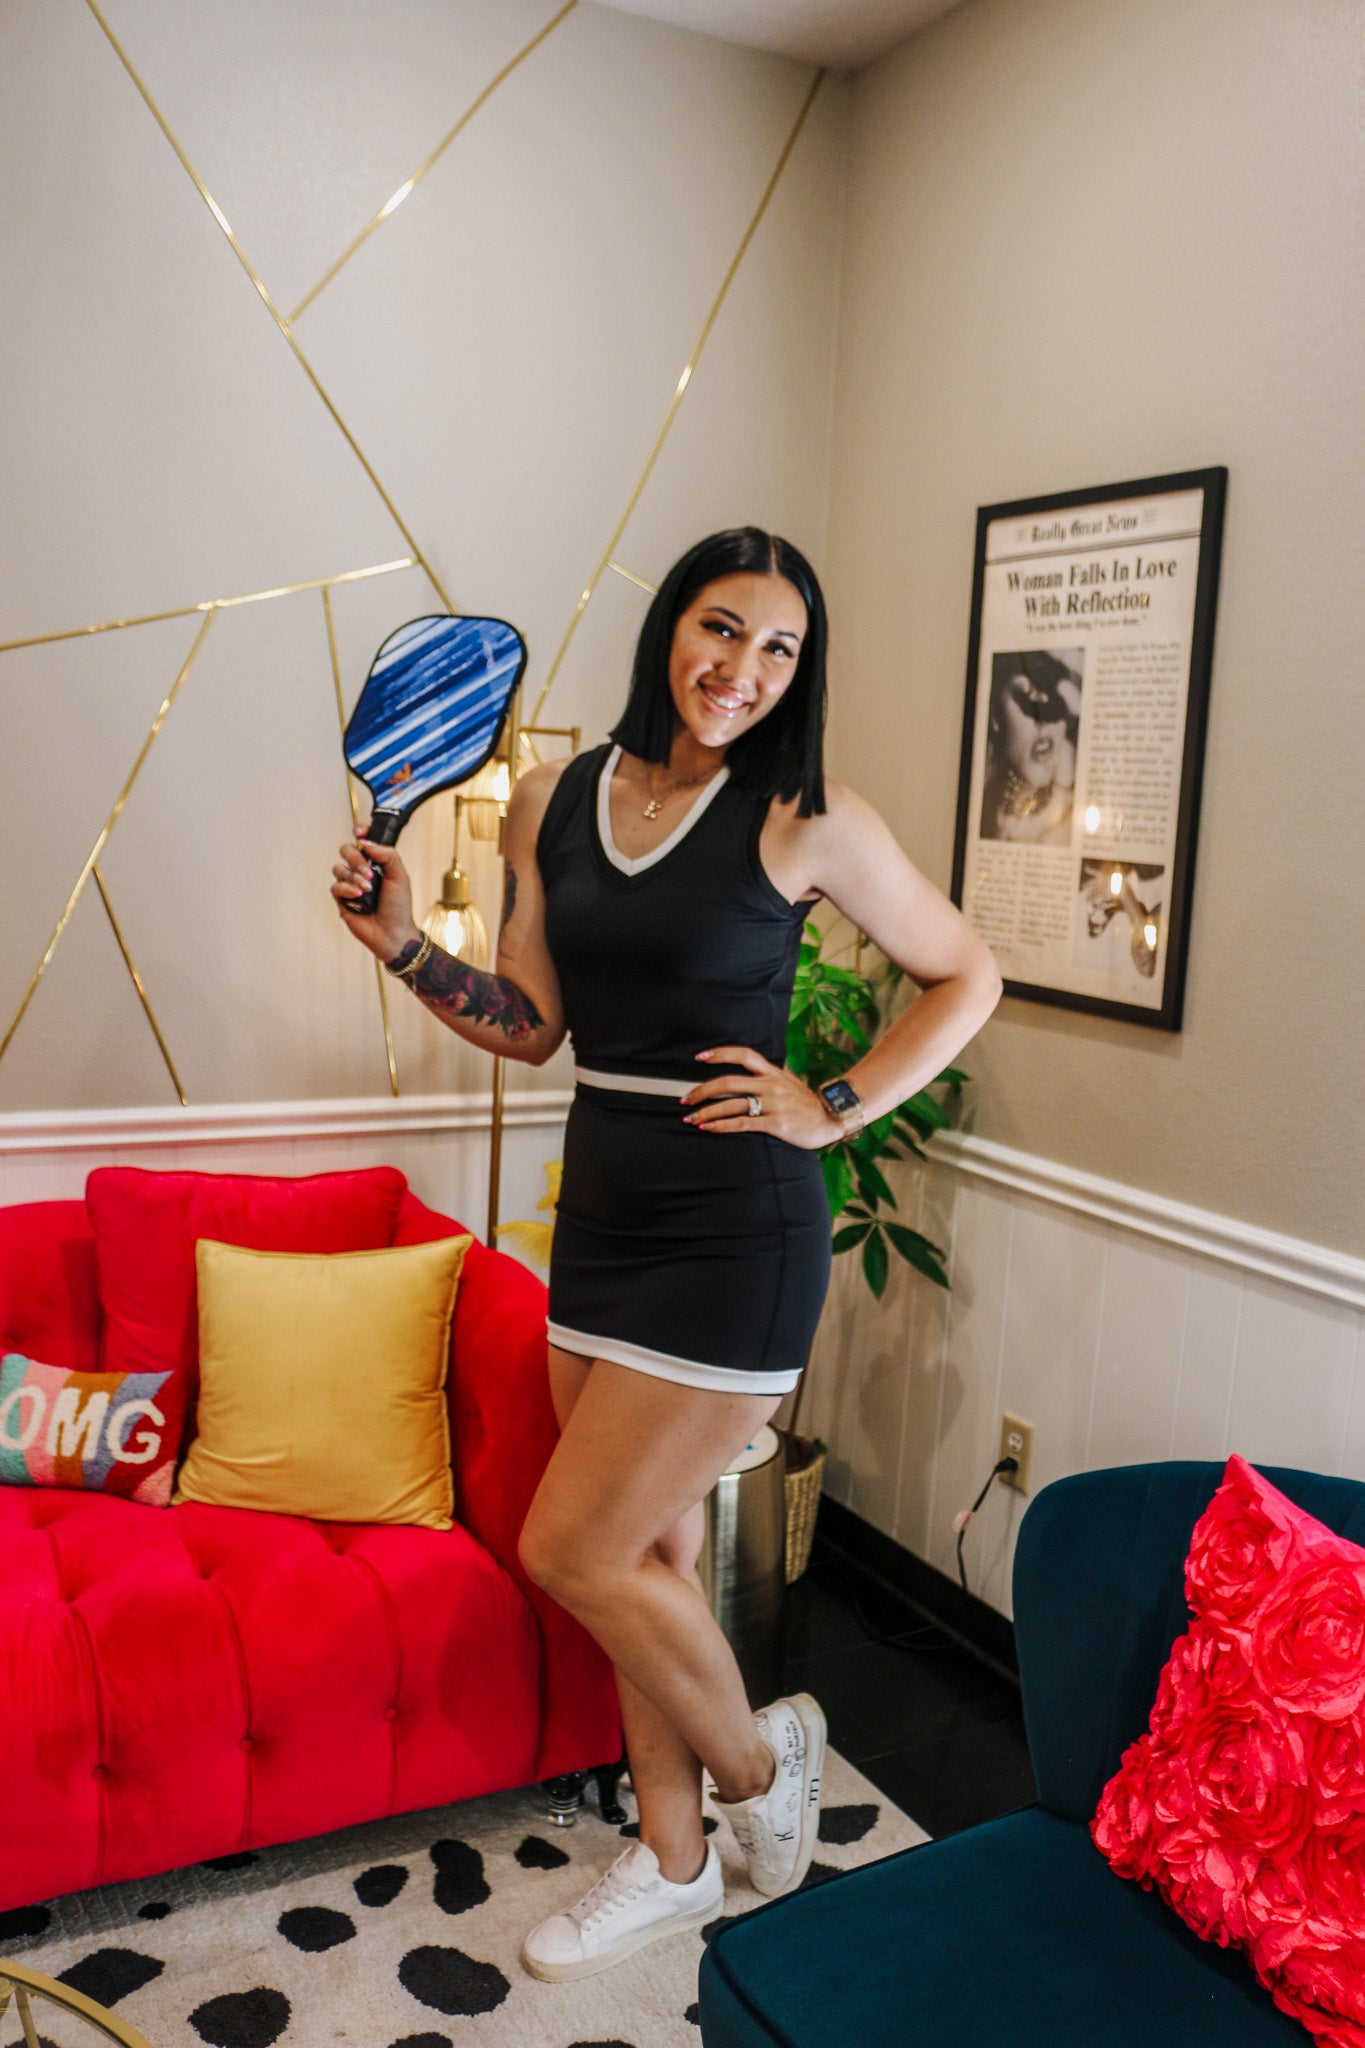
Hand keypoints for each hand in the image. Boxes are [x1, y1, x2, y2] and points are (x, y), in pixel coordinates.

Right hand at [330, 835, 420, 963]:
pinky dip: (347, 889)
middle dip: (356, 858)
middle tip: (370, 872)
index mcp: (377, 862)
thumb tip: (366, 842)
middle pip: (346, 850)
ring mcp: (350, 884)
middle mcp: (361, 871)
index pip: (363, 840)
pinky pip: (335, 886)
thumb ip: (387, 854)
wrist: (393, 932)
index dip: (360, 832)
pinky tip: (359, 897)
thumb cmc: (399, 906)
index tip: (359, 832)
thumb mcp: (400, 876)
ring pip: (339, 868)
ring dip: (354, 877)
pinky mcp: (342, 899)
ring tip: (368, 889)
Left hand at [681, 1044, 836, 1149]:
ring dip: (706, 1112)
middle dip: (702, 1090)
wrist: (831, 1119)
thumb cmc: (807, 1103)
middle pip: (728, 1082)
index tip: (700, 1057)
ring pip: (731, 1105)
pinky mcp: (775, 1124)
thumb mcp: (790, 1081)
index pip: (744, 1054)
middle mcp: (771, 1085)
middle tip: (686, 1098)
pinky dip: (722, 1126)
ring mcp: (773, 1104)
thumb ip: (772, 1073)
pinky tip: (708, 1128)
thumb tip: (754, 1065)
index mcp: (773, 1072)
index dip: (720, 1053)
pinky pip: (742, 1123)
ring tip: (691, 1118)